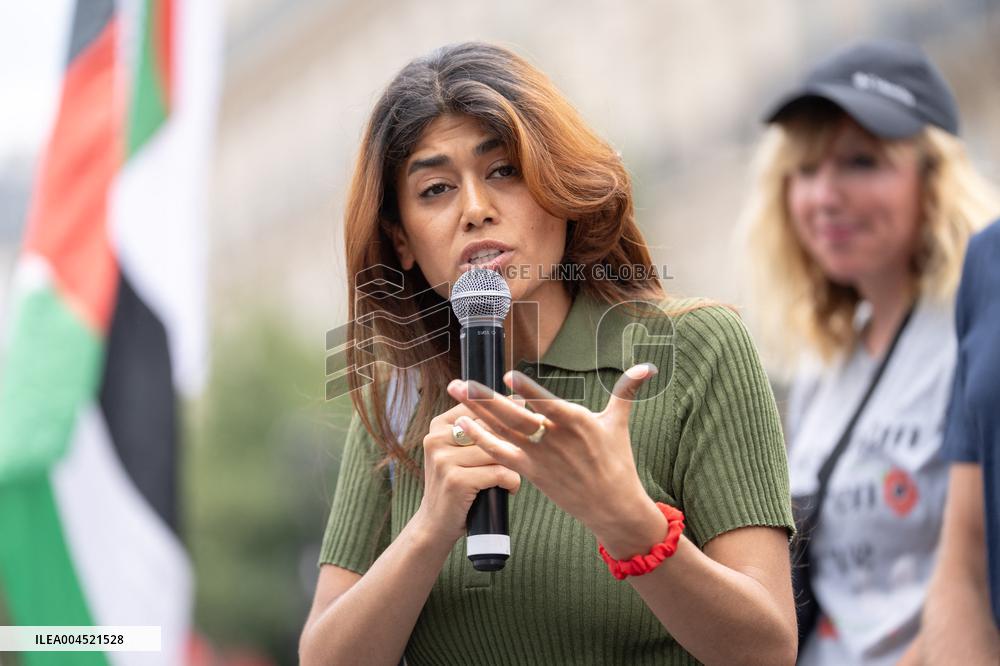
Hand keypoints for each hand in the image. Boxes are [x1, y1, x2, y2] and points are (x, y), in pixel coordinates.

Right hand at [413, 402, 521, 545]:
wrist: (435, 524)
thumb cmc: (457, 484)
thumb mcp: (460, 451)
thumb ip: (479, 428)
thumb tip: (518, 400)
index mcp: (439, 425)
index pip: (480, 407)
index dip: (504, 415)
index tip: (521, 417)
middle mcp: (437, 438)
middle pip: (491, 429)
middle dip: (510, 445)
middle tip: (523, 455)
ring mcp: (444, 459)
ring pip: (497, 452)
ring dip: (512, 467)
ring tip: (510, 478)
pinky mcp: (456, 480)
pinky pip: (499, 473)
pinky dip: (511, 482)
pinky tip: (509, 489)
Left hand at [445, 364, 660, 547]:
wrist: (613, 506)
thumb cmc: (617, 461)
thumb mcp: (619, 423)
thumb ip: (626, 391)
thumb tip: (646, 367)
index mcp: (576, 421)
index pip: (547, 403)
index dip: (526, 391)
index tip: (506, 376)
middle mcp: (555, 439)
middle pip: (514, 416)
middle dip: (484, 398)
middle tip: (460, 382)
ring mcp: (541, 457)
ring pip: (503, 432)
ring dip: (476, 413)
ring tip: (455, 394)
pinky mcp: (532, 473)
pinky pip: (501, 455)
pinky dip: (482, 440)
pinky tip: (463, 426)